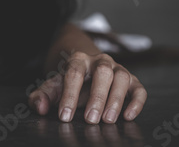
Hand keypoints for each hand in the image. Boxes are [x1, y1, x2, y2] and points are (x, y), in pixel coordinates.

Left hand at [28, 52, 146, 123]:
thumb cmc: (69, 81)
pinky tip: (128, 116)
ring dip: (116, 99)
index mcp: (78, 60)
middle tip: (90, 120)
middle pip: (102, 72)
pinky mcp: (132, 80)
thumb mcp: (53, 86)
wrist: (86, 68)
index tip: (65, 116)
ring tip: (107, 120)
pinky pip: (138, 88)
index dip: (69, 95)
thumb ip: (42, 95)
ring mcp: (118, 69)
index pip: (74, 73)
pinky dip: (136, 102)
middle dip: (97, 96)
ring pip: (122, 77)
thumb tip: (39, 107)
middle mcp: (100, 61)